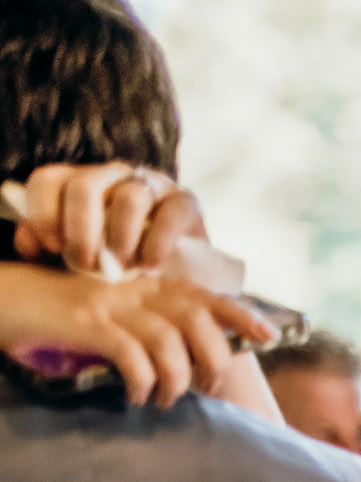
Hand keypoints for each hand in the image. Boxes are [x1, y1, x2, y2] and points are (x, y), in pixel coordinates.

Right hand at [0, 263, 271, 407]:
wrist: (11, 298)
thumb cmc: (70, 316)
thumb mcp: (120, 316)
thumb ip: (157, 330)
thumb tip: (198, 368)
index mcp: (149, 285)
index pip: (205, 296)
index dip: (240, 315)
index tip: (268, 336)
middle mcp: (136, 288)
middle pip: (196, 319)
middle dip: (212, 358)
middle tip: (206, 388)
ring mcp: (113, 303)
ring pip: (168, 341)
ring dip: (176, 379)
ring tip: (165, 401)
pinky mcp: (88, 322)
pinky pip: (132, 355)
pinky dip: (142, 382)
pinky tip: (137, 397)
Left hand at [10, 163, 204, 275]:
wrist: (177, 277)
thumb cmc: (118, 266)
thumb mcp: (77, 258)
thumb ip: (46, 247)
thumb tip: (26, 240)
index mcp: (79, 183)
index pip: (49, 180)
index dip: (45, 214)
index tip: (54, 247)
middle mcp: (113, 176)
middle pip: (85, 186)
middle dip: (82, 231)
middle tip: (86, 264)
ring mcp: (152, 185)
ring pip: (130, 198)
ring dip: (121, 239)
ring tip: (123, 270)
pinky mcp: (186, 202)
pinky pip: (171, 214)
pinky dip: (159, 243)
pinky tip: (151, 266)